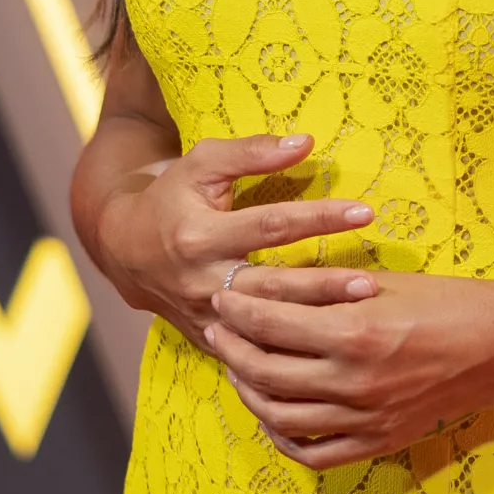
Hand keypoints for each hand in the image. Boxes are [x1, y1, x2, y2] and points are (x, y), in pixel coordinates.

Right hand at [89, 132, 374, 344]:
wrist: (124, 247)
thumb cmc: (172, 196)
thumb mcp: (202, 163)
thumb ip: (251, 152)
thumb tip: (305, 143)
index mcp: (200, 234)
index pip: (271, 225)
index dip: (318, 218)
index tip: (363, 212)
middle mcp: (201, 280)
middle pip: (273, 285)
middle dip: (323, 285)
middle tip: (369, 284)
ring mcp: (205, 315)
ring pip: (266, 325)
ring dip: (314, 320)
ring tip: (361, 314)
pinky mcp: (208, 339)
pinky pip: (252, 351)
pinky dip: (288, 350)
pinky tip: (327, 349)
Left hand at [207, 266, 493, 467]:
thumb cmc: (442, 301)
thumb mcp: (378, 282)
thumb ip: (319, 288)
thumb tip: (263, 284)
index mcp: (354, 333)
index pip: (270, 325)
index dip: (238, 310)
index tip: (221, 296)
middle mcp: (354, 382)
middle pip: (265, 371)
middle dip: (231, 347)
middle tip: (217, 329)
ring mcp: (366, 419)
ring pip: (280, 416)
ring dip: (248, 392)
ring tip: (238, 368)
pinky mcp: (378, 442)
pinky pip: (315, 453)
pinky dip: (284, 438)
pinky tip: (272, 415)